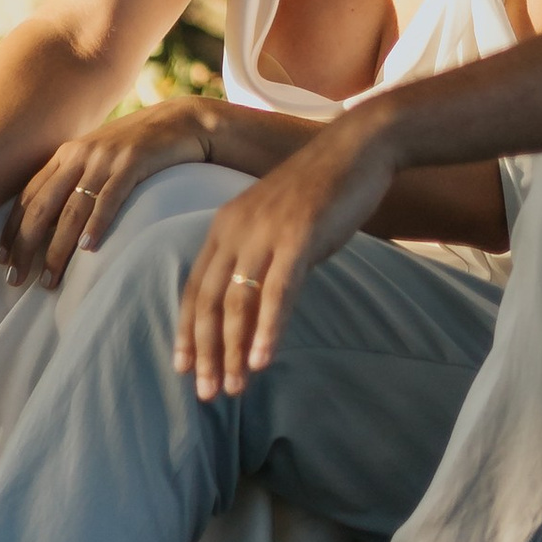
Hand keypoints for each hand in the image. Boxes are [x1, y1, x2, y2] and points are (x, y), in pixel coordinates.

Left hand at [0, 100, 216, 289]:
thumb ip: (76, 178)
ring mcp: (106, 158)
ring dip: (58, 248)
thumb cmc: (140, 145)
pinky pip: (109, 198)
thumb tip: (53, 218)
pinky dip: (96, 224)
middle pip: (42, 207)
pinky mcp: (133, 162)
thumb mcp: (100, 157)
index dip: (13, 229)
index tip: (3, 261)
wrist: (183, 120)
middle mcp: (80, 155)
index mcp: (67, 154)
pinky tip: (87, 249)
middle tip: (16, 280)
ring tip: (50, 279)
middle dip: (25, 246)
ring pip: (71, 210)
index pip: (29, 196)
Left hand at [174, 110, 402, 398]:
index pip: (196, 287)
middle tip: (207, 393)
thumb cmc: (322, 190)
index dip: (187, 331)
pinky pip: (277, 291)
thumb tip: (255, 307)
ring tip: (234, 387)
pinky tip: (262, 360)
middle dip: (205, 351)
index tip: (184, 368)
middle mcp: (237, 229)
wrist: (357, 148)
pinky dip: (267, 329)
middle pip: (210, 301)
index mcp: (226, 226)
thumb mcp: (279, 225)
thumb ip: (262, 259)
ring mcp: (266, 232)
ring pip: (238, 301)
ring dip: (233, 350)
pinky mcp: (298, 236)